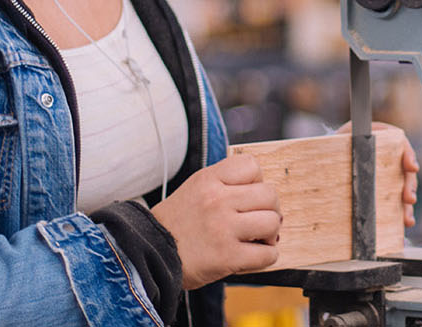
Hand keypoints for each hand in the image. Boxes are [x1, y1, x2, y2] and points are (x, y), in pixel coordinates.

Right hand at [150, 154, 280, 288]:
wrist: (149, 255)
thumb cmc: (176, 224)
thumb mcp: (195, 189)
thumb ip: (224, 184)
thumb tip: (264, 194)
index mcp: (208, 180)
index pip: (252, 165)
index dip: (257, 182)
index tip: (249, 197)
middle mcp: (216, 200)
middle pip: (269, 195)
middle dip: (271, 209)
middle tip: (260, 221)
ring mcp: (223, 228)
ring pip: (273, 222)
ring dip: (271, 234)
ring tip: (258, 239)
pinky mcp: (227, 257)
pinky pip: (267, 254)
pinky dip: (266, 256)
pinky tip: (253, 256)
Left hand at [338, 121, 419, 226]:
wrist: (330, 156)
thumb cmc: (342, 142)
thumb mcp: (347, 134)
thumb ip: (353, 136)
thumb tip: (350, 144)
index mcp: (386, 143)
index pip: (402, 147)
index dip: (409, 156)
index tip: (411, 167)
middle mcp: (391, 161)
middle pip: (406, 174)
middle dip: (410, 186)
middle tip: (409, 198)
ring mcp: (389, 179)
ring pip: (404, 192)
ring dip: (407, 206)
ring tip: (407, 219)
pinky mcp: (384, 195)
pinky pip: (396, 206)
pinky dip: (401, 216)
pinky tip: (404, 224)